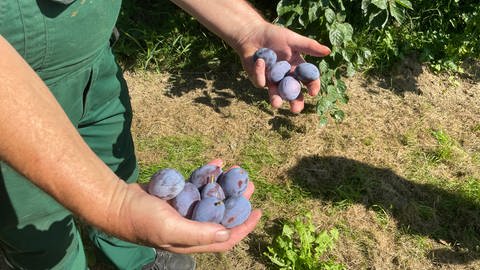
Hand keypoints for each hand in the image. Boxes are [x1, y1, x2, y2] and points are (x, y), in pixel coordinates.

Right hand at [123, 159, 260, 252]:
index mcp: (192, 241)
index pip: (225, 238)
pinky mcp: (177, 196)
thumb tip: (228, 234)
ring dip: (225, 186)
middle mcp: (191, 227)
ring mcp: (184, 211)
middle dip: (238, 202)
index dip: (244, 227)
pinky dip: (206, 175)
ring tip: (236, 172)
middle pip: (221, 216)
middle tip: (249, 184)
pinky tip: (216, 163)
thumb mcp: (171, 229)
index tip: (258, 211)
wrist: (116, 203)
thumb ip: (199, 233)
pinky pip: (197, 186)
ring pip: (211, 199)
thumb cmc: (142, 220)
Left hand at [236, 22, 330, 112]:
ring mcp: (272, 80)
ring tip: (276, 104)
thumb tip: (328, 51)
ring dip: (276, 99)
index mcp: (297, 68)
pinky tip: (260, 60)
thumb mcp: (293, 40)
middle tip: (295, 109)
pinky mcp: (258, 80)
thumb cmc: (274, 35)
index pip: (308, 80)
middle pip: (293, 93)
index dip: (312, 87)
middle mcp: (286, 77)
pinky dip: (260, 72)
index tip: (313, 92)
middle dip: (295, 103)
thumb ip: (309, 47)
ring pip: (275, 94)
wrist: (252, 34)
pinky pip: (261, 82)